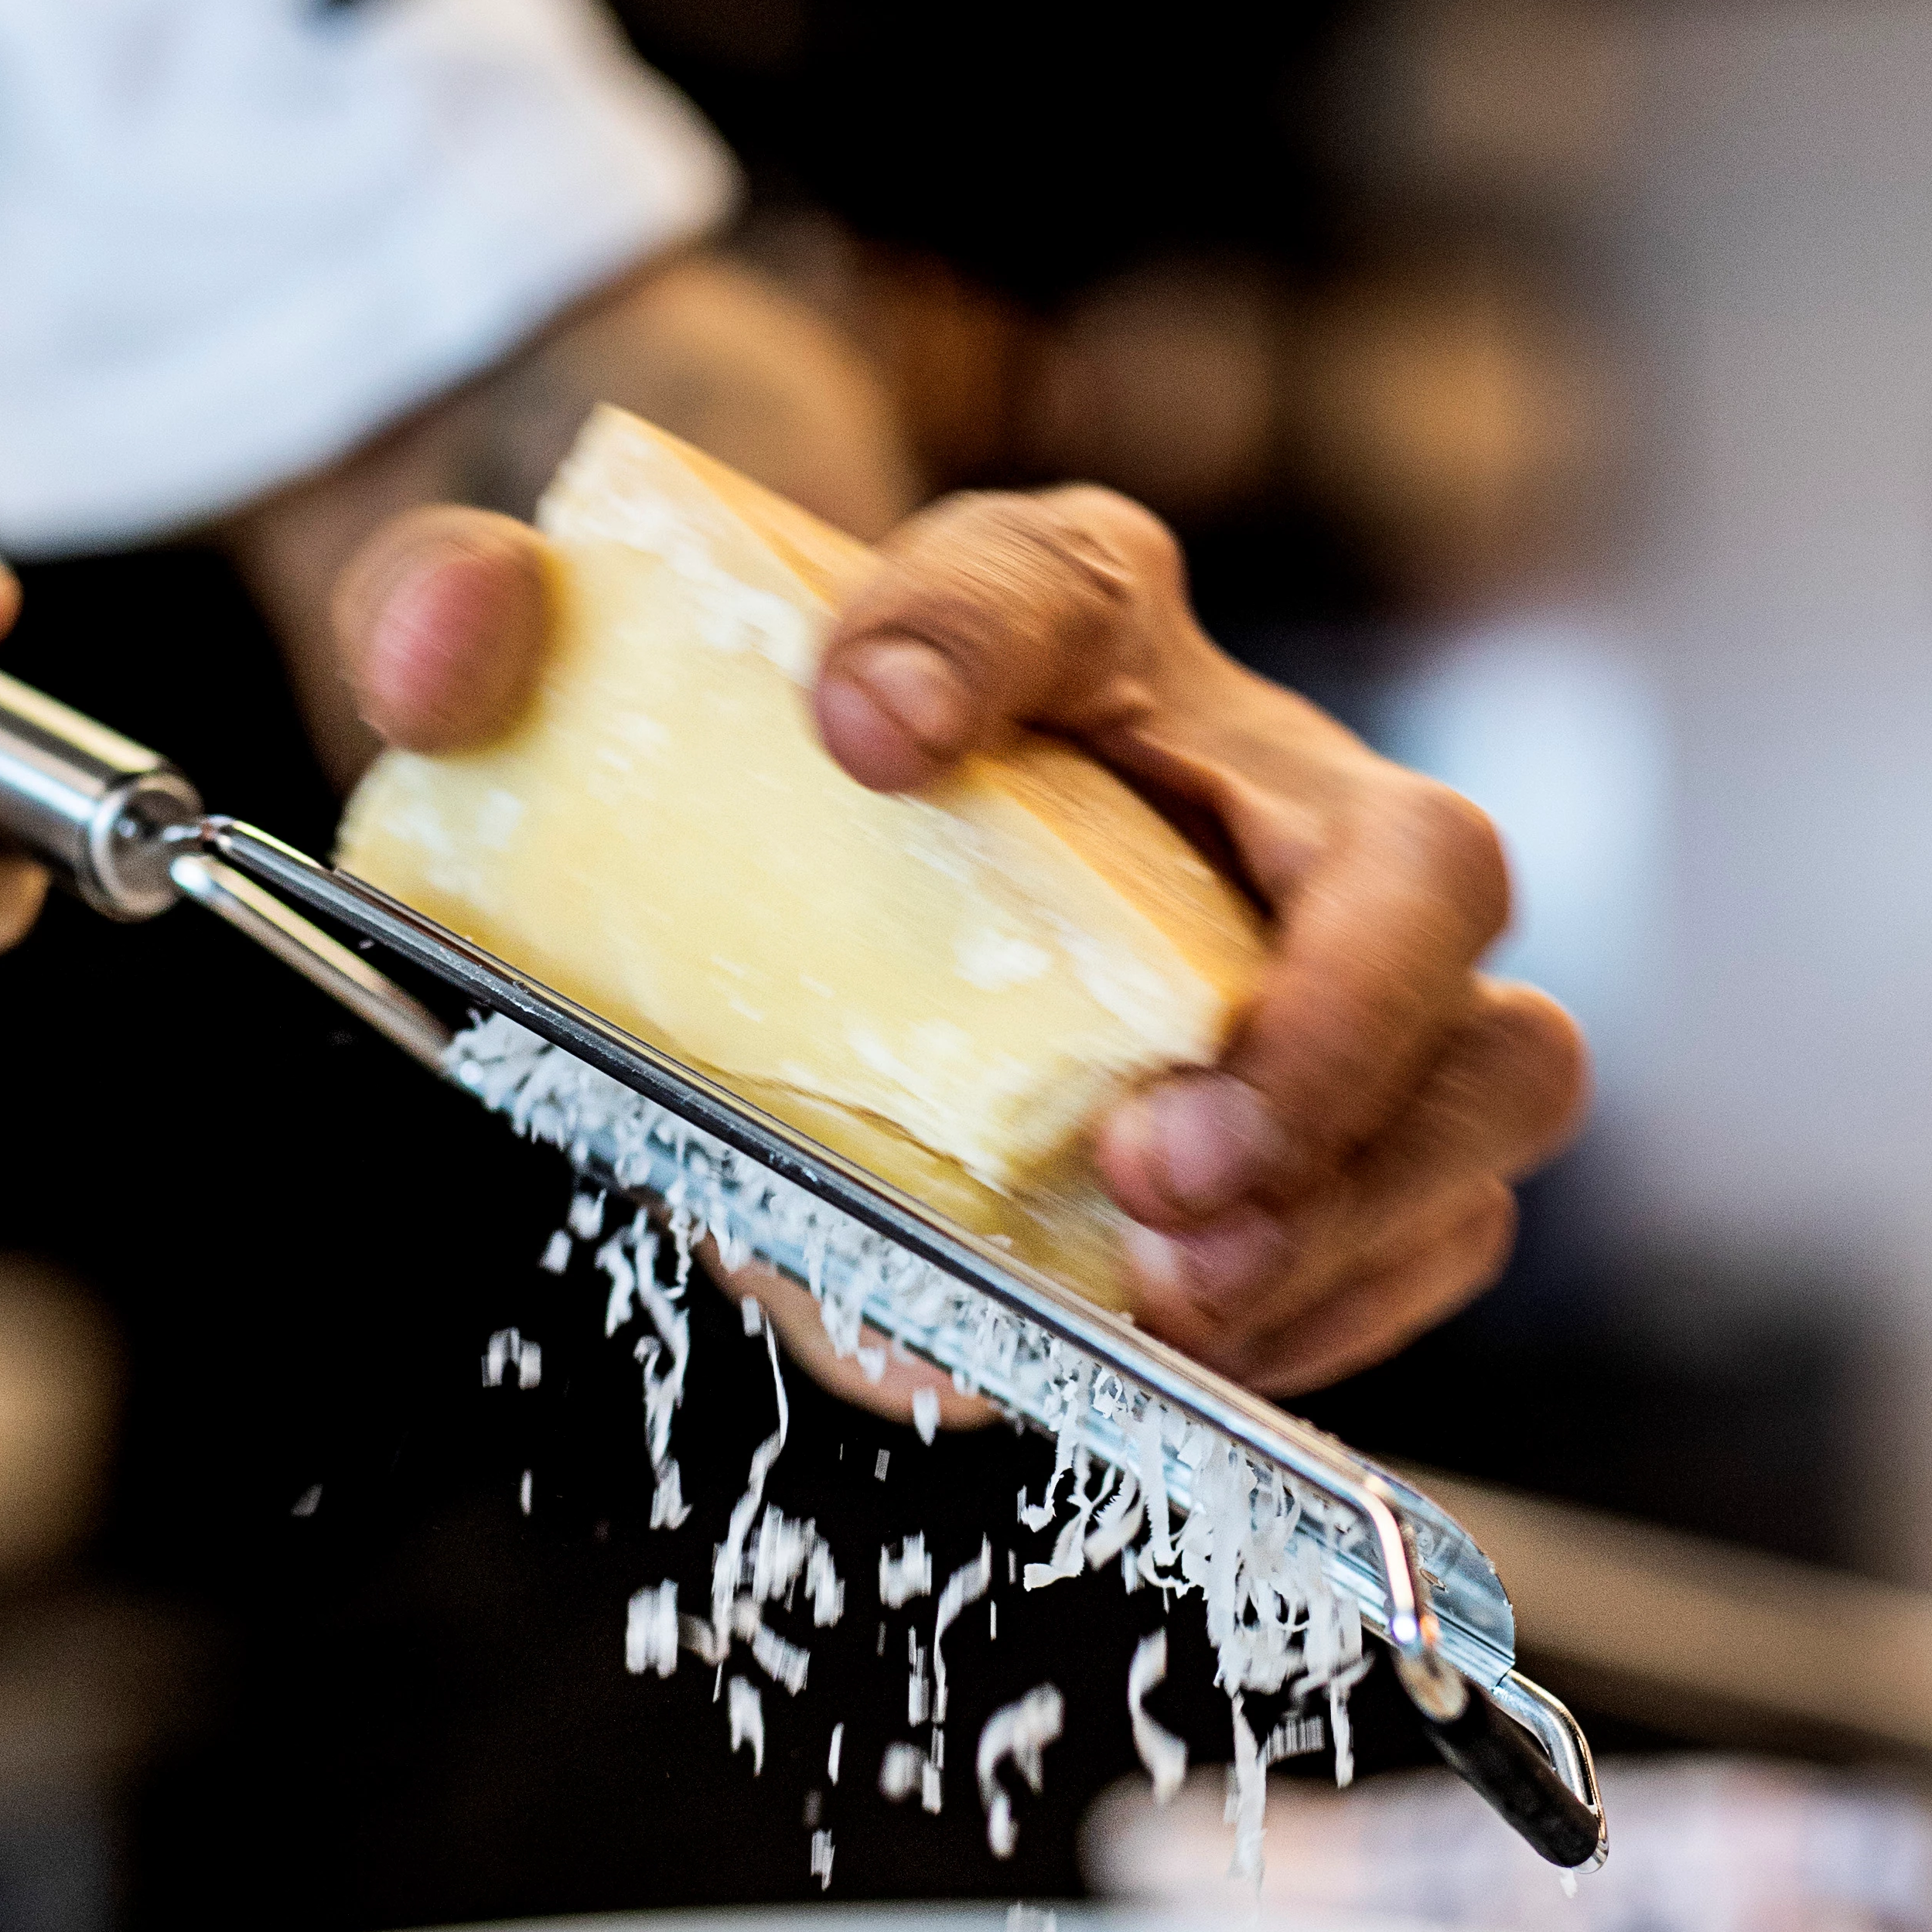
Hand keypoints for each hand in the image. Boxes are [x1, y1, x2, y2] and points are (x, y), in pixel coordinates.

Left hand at [334, 475, 1587, 1398]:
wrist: (822, 802)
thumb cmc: (738, 718)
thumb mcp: (564, 635)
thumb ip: (460, 606)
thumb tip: (442, 651)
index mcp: (1070, 614)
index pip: (1055, 581)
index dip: (973, 642)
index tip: (854, 729)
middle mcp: (1250, 781)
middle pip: (1422, 865)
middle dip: (1332, 1030)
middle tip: (1152, 1151)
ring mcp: (1324, 967)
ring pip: (1488, 1067)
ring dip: (1359, 1201)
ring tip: (1178, 1285)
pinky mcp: (1326, 1130)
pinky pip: (1424, 1224)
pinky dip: (1336, 1306)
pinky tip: (1189, 1350)